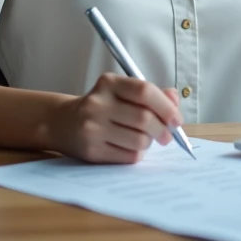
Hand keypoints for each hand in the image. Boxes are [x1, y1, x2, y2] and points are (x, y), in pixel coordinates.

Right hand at [47, 73, 182, 163]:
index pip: (144, 91)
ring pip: (139, 140)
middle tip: (167, 136)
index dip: (166, 106)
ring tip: (145, 140)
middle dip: (162, 130)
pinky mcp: (91, 150)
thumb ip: (151, 93)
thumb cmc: (103, 106)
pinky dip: (137, 154)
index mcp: (109, 83)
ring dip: (149, 143)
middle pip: (144, 119)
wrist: (63, 123)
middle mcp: (98, 104)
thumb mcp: (122, 92)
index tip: (176, 119)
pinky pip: (128, 156)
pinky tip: (130, 148)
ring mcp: (92, 128)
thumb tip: (174, 99)